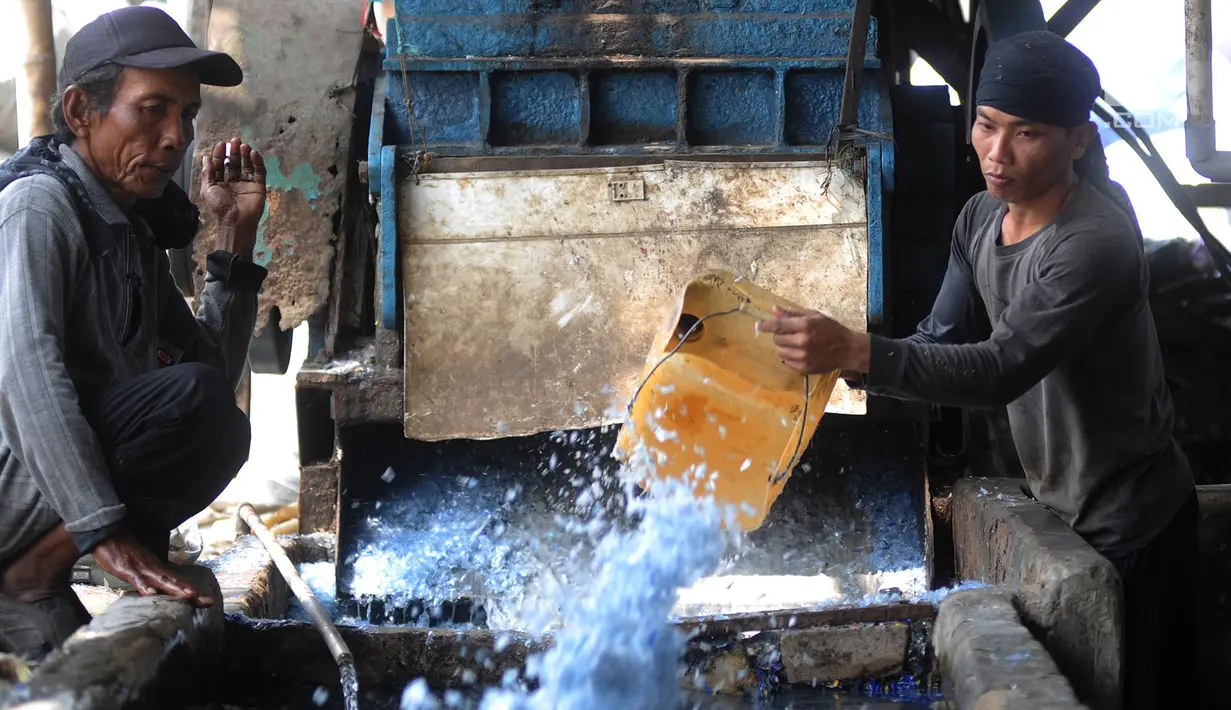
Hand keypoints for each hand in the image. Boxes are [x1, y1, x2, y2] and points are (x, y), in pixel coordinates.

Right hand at [92, 531, 214, 607]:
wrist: (108, 535)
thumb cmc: (124, 552)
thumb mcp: (140, 567)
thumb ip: (150, 577)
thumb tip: (159, 591)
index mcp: (157, 569)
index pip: (178, 582)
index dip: (192, 591)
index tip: (208, 601)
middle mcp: (153, 568)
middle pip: (175, 582)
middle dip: (191, 592)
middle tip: (208, 601)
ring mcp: (141, 568)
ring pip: (161, 580)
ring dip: (175, 588)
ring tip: (189, 596)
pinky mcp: (126, 568)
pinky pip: (136, 578)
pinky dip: (144, 585)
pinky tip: (151, 593)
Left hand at [200, 137, 266, 254]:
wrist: (235, 222)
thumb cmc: (219, 207)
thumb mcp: (208, 189)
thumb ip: (207, 173)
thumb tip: (205, 158)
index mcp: (220, 184)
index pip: (221, 166)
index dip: (221, 154)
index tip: (222, 144)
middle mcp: (234, 183)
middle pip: (235, 164)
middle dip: (234, 152)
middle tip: (235, 141)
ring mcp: (247, 185)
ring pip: (247, 166)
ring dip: (245, 155)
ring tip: (244, 146)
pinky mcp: (259, 187)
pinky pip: (259, 173)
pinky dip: (257, 163)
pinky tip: (253, 154)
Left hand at [756, 305, 869, 374]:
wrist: (846, 349)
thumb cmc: (830, 329)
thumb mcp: (814, 316)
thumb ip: (792, 314)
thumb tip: (774, 310)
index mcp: (805, 325)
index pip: (778, 325)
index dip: (765, 325)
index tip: (758, 326)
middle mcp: (802, 341)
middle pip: (777, 339)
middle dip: (780, 336)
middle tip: (790, 334)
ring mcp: (803, 357)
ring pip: (780, 351)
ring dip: (784, 347)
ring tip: (796, 344)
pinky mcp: (804, 368)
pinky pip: (786, 362)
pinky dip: (790, 357)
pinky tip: (801, 353)